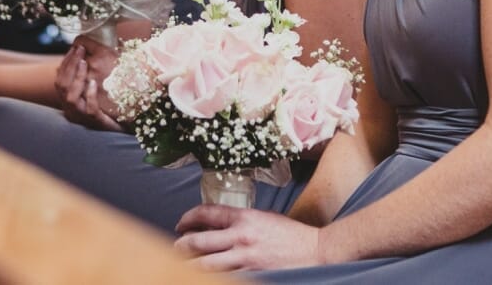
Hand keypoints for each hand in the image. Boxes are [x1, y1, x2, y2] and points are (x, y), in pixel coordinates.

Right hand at [54, 36, 121, 130]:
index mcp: (72, 98)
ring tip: (84, 63)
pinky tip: (94, 82)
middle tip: (79, 50)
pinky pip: (89, 110)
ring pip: (70, 98)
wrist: (130, 124)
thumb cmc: (116, 102)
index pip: (60, 78)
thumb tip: (90, 48)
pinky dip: (89, 95)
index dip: (66, 62)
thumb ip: (93, 70)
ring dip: (76, 78)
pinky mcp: (97, 122)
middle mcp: (73, 108)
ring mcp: (83, 117)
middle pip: (62, 86)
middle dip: (69, 65)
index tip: (74, 47)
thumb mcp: (101, 83)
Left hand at [175, 206, 324, 271]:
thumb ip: (242, 221)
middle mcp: (241, 237)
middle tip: (175, 248)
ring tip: (181, 266)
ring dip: (189, 265)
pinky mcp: (250, 275)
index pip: (207, 213)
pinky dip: (210, 277)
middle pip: (198, 241)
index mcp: (245, 217)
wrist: (316, 252)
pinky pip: (223, 278)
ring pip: (205, 264)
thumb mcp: (264, 218)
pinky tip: (204, 278)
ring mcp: (245, 259)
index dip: (188, 217)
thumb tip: (218, 226)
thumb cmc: (291, 235)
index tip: (181, 224)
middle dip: (181, 245)